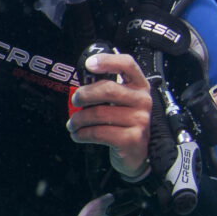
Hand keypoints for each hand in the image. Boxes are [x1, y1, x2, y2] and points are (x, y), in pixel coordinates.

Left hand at [67, 51, 153, 177]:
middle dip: (84, 95)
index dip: (107, 61)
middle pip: (108, 89)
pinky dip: (82, 134)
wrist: (136, 154)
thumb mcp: (121, 104)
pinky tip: (78, 134)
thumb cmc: (123, 124)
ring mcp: (139, 120)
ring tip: (73, 123)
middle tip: (75, 101)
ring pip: (98, 113)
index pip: (127, 64)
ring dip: (78, 119)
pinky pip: (98, 132)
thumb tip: (81, 84)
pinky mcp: (131, 139)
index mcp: (140, 87)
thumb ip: (106, 90)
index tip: (88, 64)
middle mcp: (143, 101)